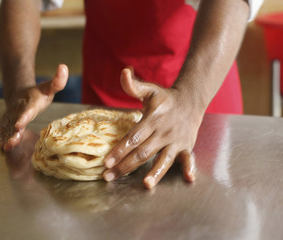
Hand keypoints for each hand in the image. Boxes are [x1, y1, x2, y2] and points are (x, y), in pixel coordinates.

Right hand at [0, 64, 67, 151]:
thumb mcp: (49, 87)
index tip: (19, 124)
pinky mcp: (7, 122)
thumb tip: (64, 67)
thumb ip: (58, 81)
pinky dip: (2, 137)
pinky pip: (3, 130)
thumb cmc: (38, 93)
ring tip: (6, 146)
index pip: (26, 111)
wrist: (19, 93)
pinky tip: (2, 146)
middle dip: (13, 131)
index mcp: (30, 103)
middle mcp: (18, 110)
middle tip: (12, 140)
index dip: (23, 117)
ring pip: (8, 127)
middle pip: (15, 121)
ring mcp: (11, 116)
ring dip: (7, 137)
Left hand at [103, 68, 202, 188]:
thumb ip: (133, 86)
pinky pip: (188, 158)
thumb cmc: (165, 98)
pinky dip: (189, 168)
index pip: (133, 137)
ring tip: (145, 184)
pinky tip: (188, 178)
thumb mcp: (149, 90)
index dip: (119, 150)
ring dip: (155, 173)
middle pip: (143, 152)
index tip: (106, 162)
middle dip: (125, 166)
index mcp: (153, 118)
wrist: (191, 99)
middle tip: (109, 177)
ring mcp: (176, 140)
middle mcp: (164, 131)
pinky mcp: (186, 146)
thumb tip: (123, 72)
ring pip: (163, 159)